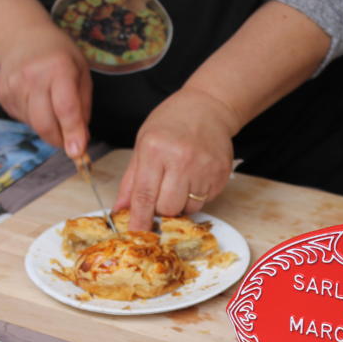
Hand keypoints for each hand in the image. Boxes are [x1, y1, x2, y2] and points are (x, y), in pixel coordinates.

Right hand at [0, 25, 91, 158]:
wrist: (21, 37)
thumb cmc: (59, 57)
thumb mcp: (82, 73)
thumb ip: (83, 107)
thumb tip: (81, 140)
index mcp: (58, 68)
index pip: (65, 108)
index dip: (72, 133)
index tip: (77, 152)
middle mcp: (32, 77)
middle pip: (45, 123)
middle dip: (60, 140)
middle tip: (71, 141)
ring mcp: (13, 87)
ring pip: (34, 126)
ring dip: (49, 129)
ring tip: (53, 108)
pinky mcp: (3, 97)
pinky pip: (24, 121)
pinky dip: (36, 120)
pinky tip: (38, 102)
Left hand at [113, 86, 239, 230]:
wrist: (209, 107)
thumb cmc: (172, 122)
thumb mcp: (143, 143)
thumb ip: (132, 180)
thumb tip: (121, 209)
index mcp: (155, 150)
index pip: (144, 195)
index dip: (139, 219)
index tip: (136, 234)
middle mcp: (181, 159)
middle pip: (168, 208)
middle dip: (162, 208)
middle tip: (162, 191)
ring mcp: (204, 168)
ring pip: (188, 208)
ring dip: (181, 203)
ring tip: (181, 179)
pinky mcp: (220, 174)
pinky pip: (205, 201)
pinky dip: (197, 195)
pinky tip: (195, 175)